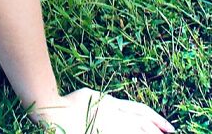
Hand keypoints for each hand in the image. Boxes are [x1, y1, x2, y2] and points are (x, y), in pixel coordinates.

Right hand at [29, 88, 174, 133]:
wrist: (55, 113)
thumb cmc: (71, 102)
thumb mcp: (93, 96)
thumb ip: (108, 102)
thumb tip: (118, 104)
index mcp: (112, 104)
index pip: (140, 111)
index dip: (156, 119)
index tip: (168, 127)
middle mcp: (114, 116)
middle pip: (142, 123)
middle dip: (157, 129)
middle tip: (170, 133)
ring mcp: (109, 127)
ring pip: (136, 131)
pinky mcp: (103, 133)